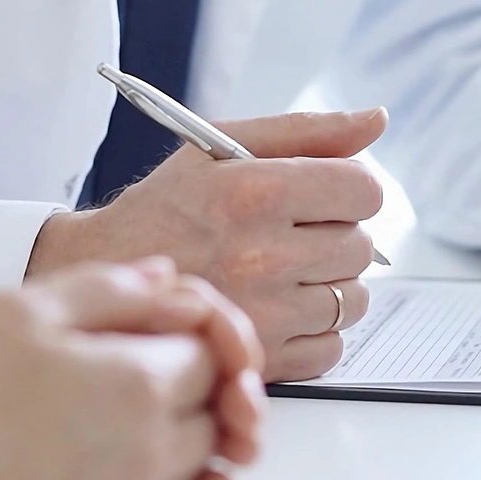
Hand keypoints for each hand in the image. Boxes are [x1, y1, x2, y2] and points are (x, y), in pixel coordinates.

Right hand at [0, 258, 265, 479]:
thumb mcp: (17, 309)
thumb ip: (107, 288)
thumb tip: (167, 280)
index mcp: (134, 385)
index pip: (212, 352)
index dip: (197, 329)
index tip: (167, 321)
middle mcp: (146, 452)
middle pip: (216, 410)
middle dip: (199, 380)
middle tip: (157, 355)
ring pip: (203, 463)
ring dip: (192, 431)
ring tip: (148, 404)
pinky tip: (151, 460)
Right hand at [28, 110, 388, 380]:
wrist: (105, 275)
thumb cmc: (164, 207)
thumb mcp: (219, 146)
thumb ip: (304, 131)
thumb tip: (376, 120)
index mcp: (254, 191)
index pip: (362, 190)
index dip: (350, 189)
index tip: (325, 195)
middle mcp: (261, 254)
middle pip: (360, 245)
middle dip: (334, 235)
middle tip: (290, 232)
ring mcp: (264, 313)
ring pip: (353, 299)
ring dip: (328, 284)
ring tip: (280, 271)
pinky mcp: (262, 359)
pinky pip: (333, 346)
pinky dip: (315, 331)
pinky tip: (277, 308)